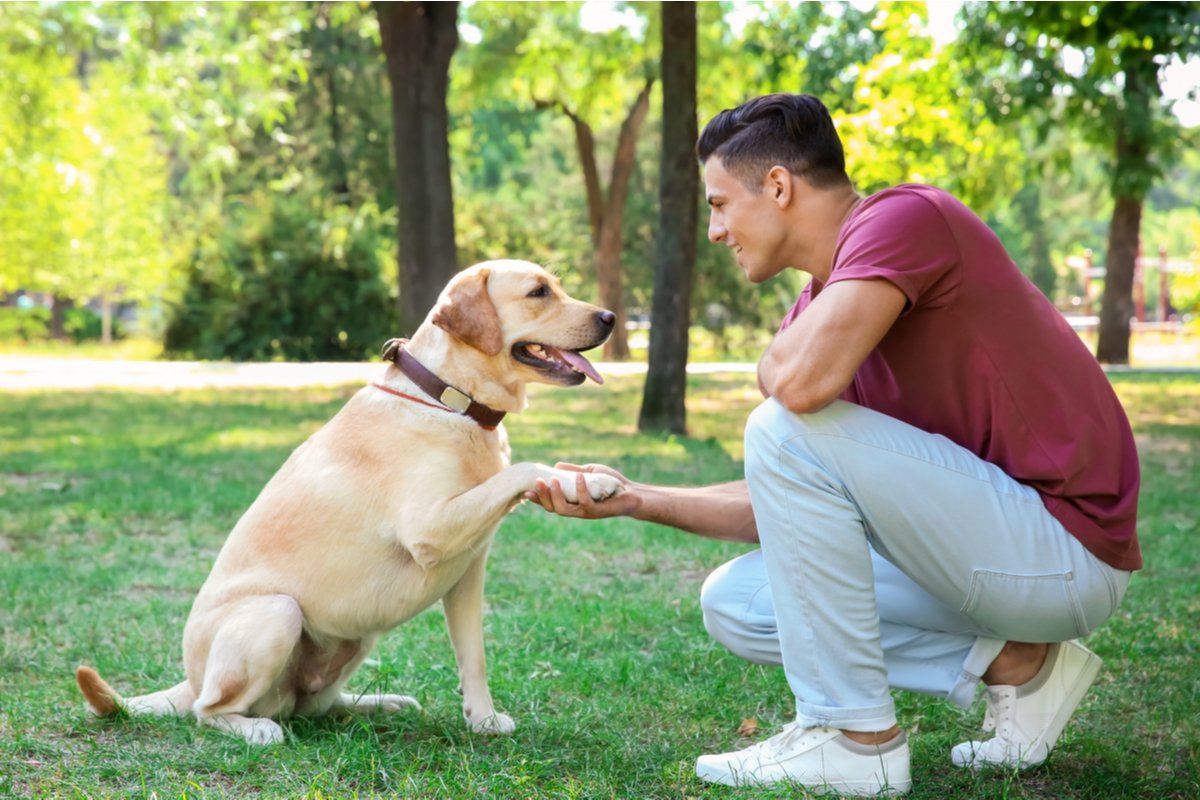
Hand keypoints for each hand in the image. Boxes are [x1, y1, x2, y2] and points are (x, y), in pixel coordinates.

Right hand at [523, 462, 640, 519]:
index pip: (550, 503)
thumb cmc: (611, 484)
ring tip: (553, 481)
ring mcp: (586, 512)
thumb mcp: (589, 474)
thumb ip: (573, 472)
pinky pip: (585, 502)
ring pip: (564, 510)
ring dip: (556, 496)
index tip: (526, 490)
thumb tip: (555, 466)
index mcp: (572, 502)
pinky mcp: (598, 511)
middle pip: (553, 508)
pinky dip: (581, 489)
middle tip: (537, 482)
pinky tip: (579, 477)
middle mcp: (576, 510)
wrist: (633, 493)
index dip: (538, 499)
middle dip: (542, 496)